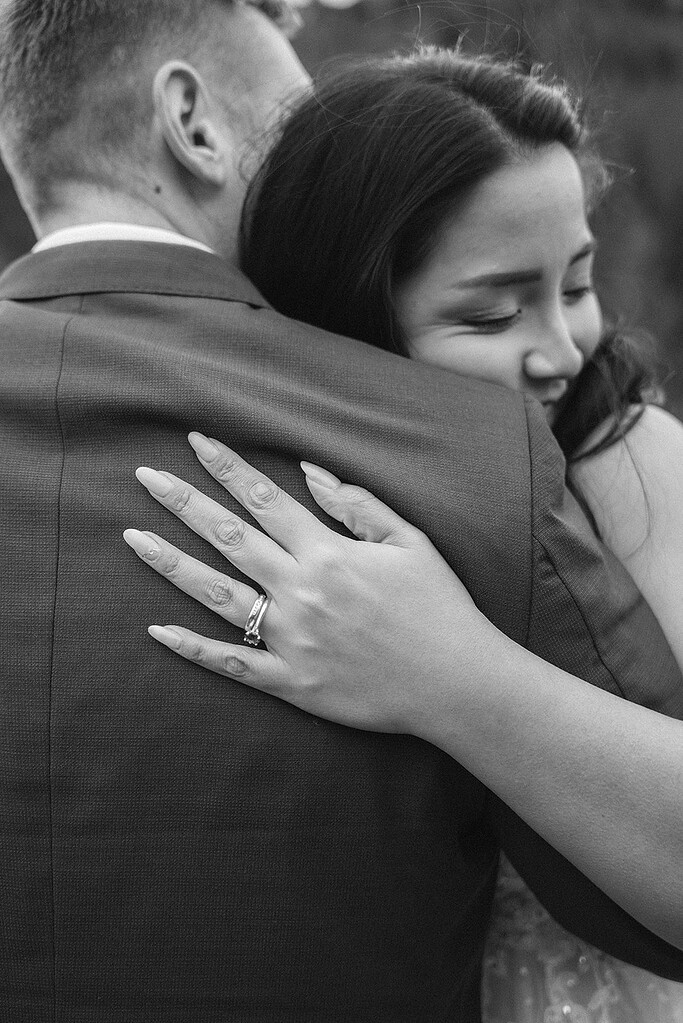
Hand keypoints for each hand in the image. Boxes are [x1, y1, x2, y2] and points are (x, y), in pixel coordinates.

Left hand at [123, 433, 494, 734]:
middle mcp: (301, 591)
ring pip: (218, 595)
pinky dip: (194, 649)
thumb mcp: (410, 542)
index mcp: (329, 553)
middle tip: (145, 476)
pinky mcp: (292, 682)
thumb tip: (309, 471)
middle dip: (184, 502)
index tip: (196, 441)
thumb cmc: (439, 606)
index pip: (264, 498)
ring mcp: (292, 639)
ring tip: (134, 538)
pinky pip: (233, 664)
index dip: (227, 466)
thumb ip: (358, 505)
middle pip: (229, 537)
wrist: (457, 683)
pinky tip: (157, 631)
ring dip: (172, 564)